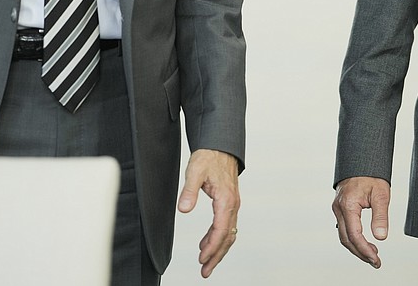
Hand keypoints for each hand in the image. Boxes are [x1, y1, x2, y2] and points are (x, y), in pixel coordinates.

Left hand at [177, 148, 239, 277]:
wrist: (220, 145)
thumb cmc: (209, 157)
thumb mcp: (194, 171)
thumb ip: (189, 191)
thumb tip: (184, 209)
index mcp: (226, 199)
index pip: (221, 229)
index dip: (212, 247)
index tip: (202, 259)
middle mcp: (233, 204)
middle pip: (228, 236)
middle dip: (217, 256)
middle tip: (205, 271)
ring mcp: (233, 204)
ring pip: (229, 233)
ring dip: (219, 250)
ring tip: (206, 263)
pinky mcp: (229, 202)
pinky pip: (226, 225)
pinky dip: (218, 237)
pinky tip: (206, 243)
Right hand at [332, 176, 390, 268]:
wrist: (361, 160)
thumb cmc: (372, 175)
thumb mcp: (381, 194)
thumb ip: (381, 216)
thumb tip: (381, 237)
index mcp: (348, 205)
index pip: (355, 235)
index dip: (365, 250)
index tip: (376, 260)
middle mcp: (339, 208)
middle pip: (347, 239)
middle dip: (361, 253)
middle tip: (376, 262)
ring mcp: (337, 208)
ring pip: (344, 235)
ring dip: (357, 247)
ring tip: (373, 254)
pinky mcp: (340, 208)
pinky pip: (344, 228)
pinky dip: (353, 239)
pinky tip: (365, 242)